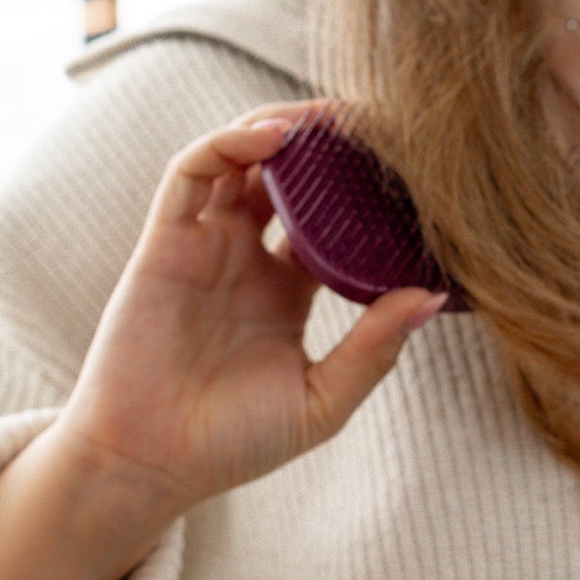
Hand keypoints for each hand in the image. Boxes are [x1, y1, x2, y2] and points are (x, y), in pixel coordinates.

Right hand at [51, 102, 448, 535]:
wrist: (148, 464)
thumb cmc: (230, 445)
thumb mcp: (321, 401)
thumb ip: (373, 349)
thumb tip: (431, 295)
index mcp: (285, 291)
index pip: (332, 216)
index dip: (364, 186)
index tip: (412, 163)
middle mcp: (244, 259)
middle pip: (289, 175)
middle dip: (328, 143)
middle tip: (378, 118)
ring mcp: (203, 245)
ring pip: (240, 158)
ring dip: (281, 127)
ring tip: (329, 115)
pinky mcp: (164, 241)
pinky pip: (192, 172)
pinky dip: (227, 142)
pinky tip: (273, 138)